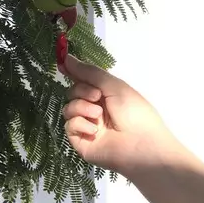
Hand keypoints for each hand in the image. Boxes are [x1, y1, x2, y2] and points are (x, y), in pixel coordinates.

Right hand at [61, 56, 183, 176]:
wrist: (141, 145)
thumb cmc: (134, 113)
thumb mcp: (114, 85)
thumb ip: (89, 72)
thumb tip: (67, 57)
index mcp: (106, 96)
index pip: (84, 81)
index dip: (74, 73)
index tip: (62, 63)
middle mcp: (96, 110)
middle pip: (73, 93)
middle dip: (82, 91)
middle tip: (97, 97)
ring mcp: (87, 126)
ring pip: (69, 108)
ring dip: (82, 108)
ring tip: (98, 116)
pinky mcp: (81, 141)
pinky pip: (69, 126)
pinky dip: (81, 124)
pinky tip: (95, 130)